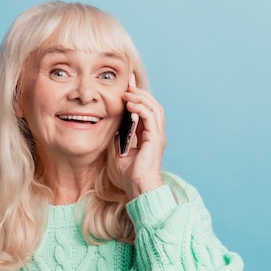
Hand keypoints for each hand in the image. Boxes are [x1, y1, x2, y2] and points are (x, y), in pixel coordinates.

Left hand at [115, 74, 164, 199]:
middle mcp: (155, 134)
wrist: (138, 187)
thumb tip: (113, 127)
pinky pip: (151, 118)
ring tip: (129, 92)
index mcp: (148, 136)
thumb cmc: (130, 175)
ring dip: (141, 98)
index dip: (138, 97)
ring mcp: (157, 136)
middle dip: (141, 93)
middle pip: (153, 105)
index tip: (128, 86)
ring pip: (154, 108)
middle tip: (129, 84)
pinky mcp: (155, 139)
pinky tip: (130, 105)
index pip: (145, 111)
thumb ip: (119, 138)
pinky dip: (141, 109)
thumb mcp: (120, 152)